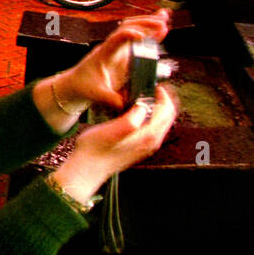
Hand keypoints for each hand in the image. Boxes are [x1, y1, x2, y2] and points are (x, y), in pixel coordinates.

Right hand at [53, 85, 177, 201]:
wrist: (87, 169)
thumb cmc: (95, 150)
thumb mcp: (110, 131)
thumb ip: (131, 119)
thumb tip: (143, 106)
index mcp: (148, 136)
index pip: (168, 111)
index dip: (163, 95)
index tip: (152, 85)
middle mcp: (151, 141)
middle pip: (167, 116)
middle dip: (161, 100)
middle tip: (147, 88)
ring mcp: (146, 146)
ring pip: (160, 122)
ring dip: (154, 108)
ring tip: (138, 97)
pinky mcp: (139, 147)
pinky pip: (151, 128)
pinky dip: (147, 116)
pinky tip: (131, 112)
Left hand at [57, 9, 170, 113]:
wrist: (75, 85)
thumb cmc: (83, 87)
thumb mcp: (96, 94)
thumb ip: (111, 99)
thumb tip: (127, 104)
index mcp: (104, 54)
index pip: (116, 39)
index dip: (128, 35)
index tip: (141, 36)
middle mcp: (113, 48)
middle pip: (127, 27)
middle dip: (145, 23)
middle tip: (161, 22)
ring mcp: (119, 50)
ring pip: (133, 29)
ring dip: (149, 22)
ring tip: (165, 16)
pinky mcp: (125, 54)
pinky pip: (138, 39)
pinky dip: (150, 31)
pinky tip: (163, 26)